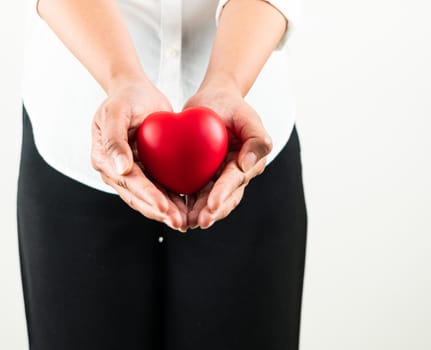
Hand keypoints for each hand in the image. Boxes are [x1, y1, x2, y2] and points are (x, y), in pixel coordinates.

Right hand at [90, 77, 186, 230]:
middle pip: (137, 196)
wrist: (133, 90)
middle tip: (179, 222)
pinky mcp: (142, 170)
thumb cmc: (125, 97)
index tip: (164, 206)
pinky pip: (155, 188)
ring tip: (184, 221)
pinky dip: (169, 199)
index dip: (147, 195)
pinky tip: (185, 208)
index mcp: (103, 157)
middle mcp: (113, 169)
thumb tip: (119, 169)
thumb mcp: (117, 112)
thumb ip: (114, 140)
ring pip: (146, 198)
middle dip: (159, 210)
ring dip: (165, 211)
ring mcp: (127, 172)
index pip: (128, 181)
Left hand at [183, 82, 272, 228]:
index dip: (223, 193)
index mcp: (249, 163)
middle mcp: (235, 174)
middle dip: (211, 211)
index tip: (212, 205)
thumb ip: (256, 138)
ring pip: (209, 200)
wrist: (213, 101)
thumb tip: (248, 164)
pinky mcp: (202, 176)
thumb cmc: (231, 105)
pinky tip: (174, 211)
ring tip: (185, 222)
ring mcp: (218, 177)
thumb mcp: (246, 116)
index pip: (235, 181)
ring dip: (198, 212)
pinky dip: (185, 203)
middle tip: (197, 221)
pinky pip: (194, 192)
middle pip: (224, 197)